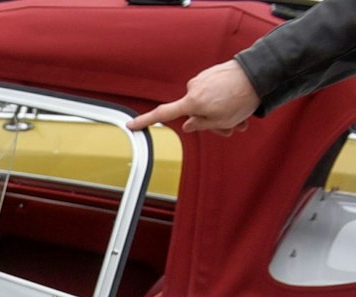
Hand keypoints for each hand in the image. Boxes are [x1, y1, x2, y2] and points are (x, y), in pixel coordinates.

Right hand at [126, 60, 259, 134]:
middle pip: (194, 112)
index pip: (163, 114)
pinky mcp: (214, 73)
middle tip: (229, 128)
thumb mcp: (221, 121)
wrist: (259, 74)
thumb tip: (190, 124)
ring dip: (222, 113)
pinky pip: (215, 92)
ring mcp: (204, 79)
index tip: (131, 125)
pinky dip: (225, 100)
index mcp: (191, 102)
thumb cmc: (241, 97)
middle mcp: (194, 88)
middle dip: (211, 123)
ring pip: (207, 103)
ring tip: (241, 118)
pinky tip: (240, 104)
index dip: (145, 121)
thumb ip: (201, 125)